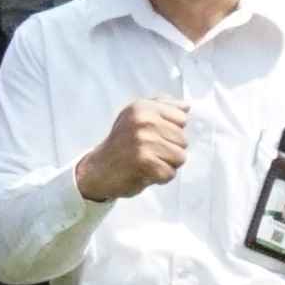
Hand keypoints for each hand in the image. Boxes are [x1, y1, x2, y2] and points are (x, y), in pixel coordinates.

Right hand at [75, 98, 192, 203]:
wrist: (97, 169)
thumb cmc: (122, 143)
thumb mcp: (136, 116)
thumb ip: (162, 107)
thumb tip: (187, 106)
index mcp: (143, 107)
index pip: (181, 119)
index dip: (172, 132)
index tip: (155, 136)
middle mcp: (143, 121)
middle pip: (183, 140)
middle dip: (170, 150)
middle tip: (148, 152)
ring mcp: (144, 141)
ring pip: (180, 157)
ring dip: (166, 164)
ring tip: (148, 162)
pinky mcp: (144, 162)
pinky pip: (170, 173)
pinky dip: (160, 178)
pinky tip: (145, 172)